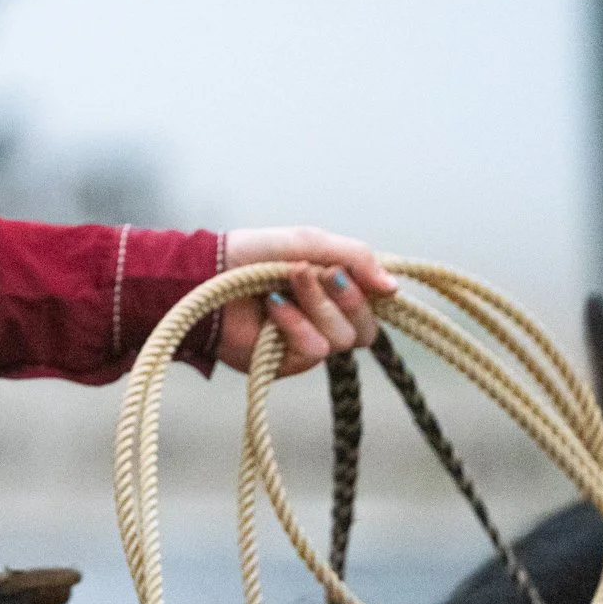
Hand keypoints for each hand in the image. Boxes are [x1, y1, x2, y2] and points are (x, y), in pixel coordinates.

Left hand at [215, 227, 398, 376]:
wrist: (208, 272)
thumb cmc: (254, 253)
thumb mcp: (309, 242)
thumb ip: (356, 257)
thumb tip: (393, 288)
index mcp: (338, 289)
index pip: (377, 302)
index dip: (372, 289)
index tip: (348, 269)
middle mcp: (329, 318)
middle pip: (367, 327)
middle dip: (345, 296)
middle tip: (317, 272)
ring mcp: (310, 341)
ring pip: (342, 338)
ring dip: (315, 304)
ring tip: (286, 282)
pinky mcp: (289, 361)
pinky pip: (314, 350)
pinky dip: (294, 323)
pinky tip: (271, 307)